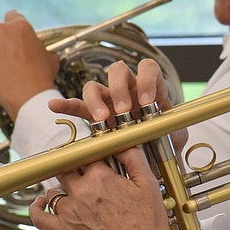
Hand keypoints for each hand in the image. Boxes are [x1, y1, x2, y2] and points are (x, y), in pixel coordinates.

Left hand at [0, 10, 59, 117]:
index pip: (12, 15)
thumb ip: (41, 50)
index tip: (12, 32)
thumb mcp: (50, 58)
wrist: (29, 94)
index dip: (12, 23)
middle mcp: (1, 31)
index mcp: (21, 26)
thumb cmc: (41, 76)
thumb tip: (43, 55)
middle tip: (0, 46)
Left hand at [28, 147, 178, 229]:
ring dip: (62, 188)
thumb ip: (133, 157)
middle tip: (85, 173)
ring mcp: (70, 211)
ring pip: (55, 190)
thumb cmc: (148, 223)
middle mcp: (82, 191)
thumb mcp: (148, 182)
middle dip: (76, 169)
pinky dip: (37, 209)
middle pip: (67, 169)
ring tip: (75, 191)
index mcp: (101, 177)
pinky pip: (40, 218)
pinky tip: (41, 202)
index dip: (92, 154)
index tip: (96, 156)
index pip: (87, 154)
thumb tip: (121, 143)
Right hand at [49, 58, 188, 150]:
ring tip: (103, 119)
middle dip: (120, 89)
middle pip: (118, 71)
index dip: (146, 79)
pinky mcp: (93, 114)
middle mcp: (128, 89)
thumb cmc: (166, 143)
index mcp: (149, 88)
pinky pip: (77, 106)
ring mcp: (108, 100)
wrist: (155, 162)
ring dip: (97, 100)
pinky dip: (66, 105)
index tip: (147, 102)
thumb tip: (162, 127)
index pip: (147, 68)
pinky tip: (55, 106)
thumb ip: (171, 128)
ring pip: (95, 86)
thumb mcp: (174, 135)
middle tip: (124, 111)